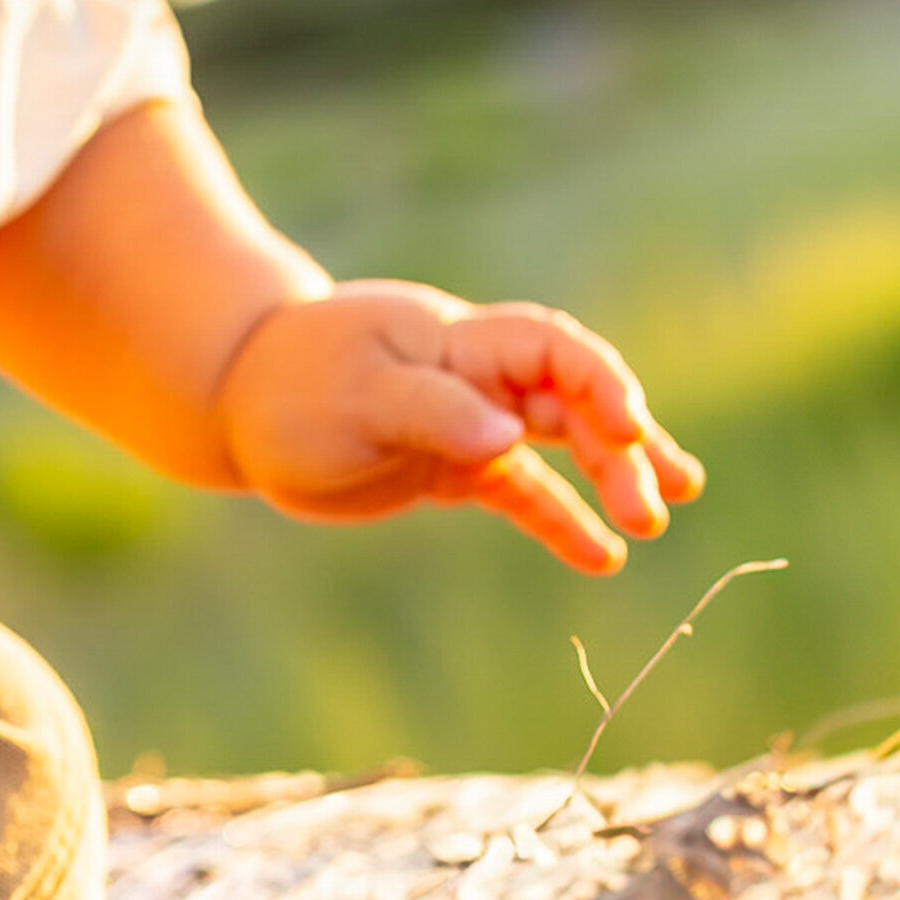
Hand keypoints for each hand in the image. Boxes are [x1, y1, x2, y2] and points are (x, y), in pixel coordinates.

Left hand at [215, 281, 703, 574]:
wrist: (239, 398)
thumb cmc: (293, 380)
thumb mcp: (357, 393)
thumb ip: (432, 409)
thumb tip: (508, 435)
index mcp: (457, 340)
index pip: (550, 348)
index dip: (600, 381)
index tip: (634, 427)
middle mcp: (475, 375)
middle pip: (569, 400)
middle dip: (622, 444)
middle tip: (659, 502)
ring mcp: (467, 421)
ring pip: (559, 441)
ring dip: (610, 474)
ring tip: (659, 518)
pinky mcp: (451, 466)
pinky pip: (520, 490)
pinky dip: (561, 520)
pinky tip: (602, 559)